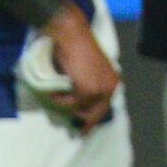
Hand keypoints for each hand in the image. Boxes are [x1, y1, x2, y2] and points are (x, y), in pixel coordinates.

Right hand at [45, 8, 121, 129]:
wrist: (71, 34)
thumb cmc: (76, 46)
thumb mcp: (88, 69)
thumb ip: (88, 84)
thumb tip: (79, 105)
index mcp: (113, 81)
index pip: (104, 106)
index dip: (94, 118)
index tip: (86, 129)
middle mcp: (110, 87)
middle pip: (97, 113)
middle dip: (86, 124)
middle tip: (77, 132)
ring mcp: (99, 90)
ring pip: (81, 109)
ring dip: (67, 107)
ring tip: (55, 100)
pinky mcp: (87, 91)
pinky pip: (71, 104)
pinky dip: (60, 101)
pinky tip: (53, 94)